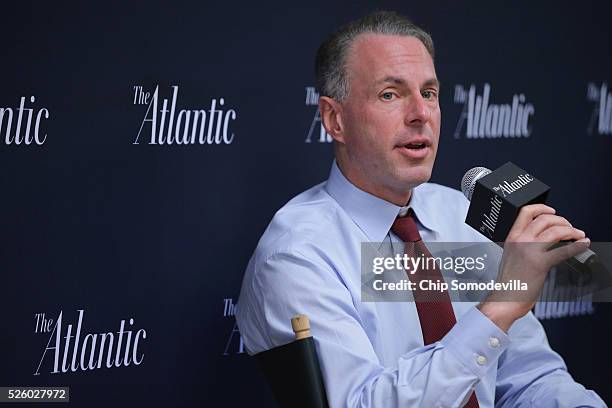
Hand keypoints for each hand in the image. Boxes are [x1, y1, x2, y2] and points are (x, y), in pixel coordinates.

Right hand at [478, 204, 590, 331]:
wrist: (504, 298)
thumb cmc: (509, 281)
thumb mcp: (510, 256)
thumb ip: (522, 245)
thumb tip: (542, 240)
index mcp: (511, 237)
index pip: (526, 212)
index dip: (542, 208)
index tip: (553, 211)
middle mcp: (520, 240)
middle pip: (544, 219)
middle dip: (562, 220)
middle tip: (569, 227)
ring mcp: (529, 251)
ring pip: (554, 230)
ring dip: (571, 230)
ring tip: (578, 235)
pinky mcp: (540, 264)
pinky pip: (563, 251)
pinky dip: (577, 246)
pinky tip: (583, 245)